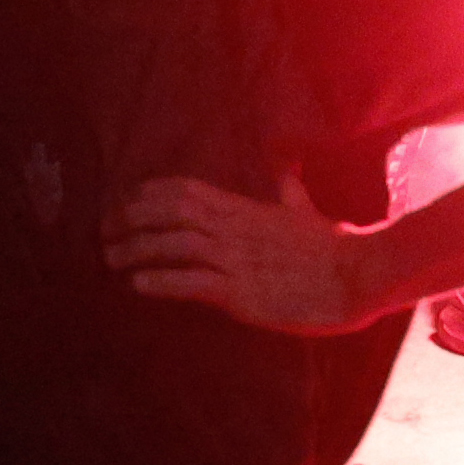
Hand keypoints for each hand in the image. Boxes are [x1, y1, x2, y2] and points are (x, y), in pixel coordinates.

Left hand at [110, 170, 368, 332]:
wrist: (360, 276)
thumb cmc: (335, 248)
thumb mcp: (306, 212)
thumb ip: (289, 191)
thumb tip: (286, 171)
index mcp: (246, 208)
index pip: (186, 189)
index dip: (148, 194)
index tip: (123, 203)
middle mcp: (235, 229)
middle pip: (170, 211)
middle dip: (130, 219)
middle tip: (103, 233)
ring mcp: (237, 259)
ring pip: (174, 243)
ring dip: (136, 249)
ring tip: (109, 259)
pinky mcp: (242, 293)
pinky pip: (192, 282)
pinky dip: (161, 280)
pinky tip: (136, 283)